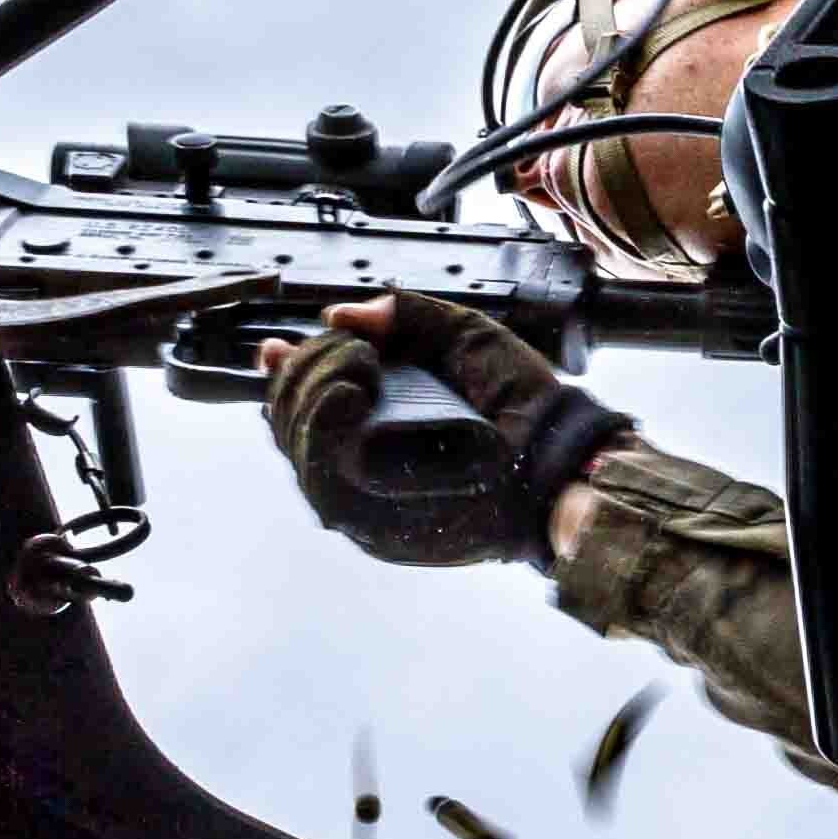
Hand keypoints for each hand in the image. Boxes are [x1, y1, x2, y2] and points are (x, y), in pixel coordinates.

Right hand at [266, 297, 630, 569]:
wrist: (560, 456)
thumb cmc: (521, 402)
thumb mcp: (462, 338)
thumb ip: (404, 317)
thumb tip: (338, 313)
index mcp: (376, 429)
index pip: (302, 407)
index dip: (285, 375)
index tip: (277, 346)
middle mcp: (362, 469)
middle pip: (288, 422)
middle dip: (302, 374)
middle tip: (350, 351)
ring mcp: (364, 501)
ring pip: (297, 448)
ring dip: (311, 394)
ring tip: (354, 369)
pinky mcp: (374, 525)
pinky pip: (323, 479)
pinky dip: (323, 429)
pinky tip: (347, 395)